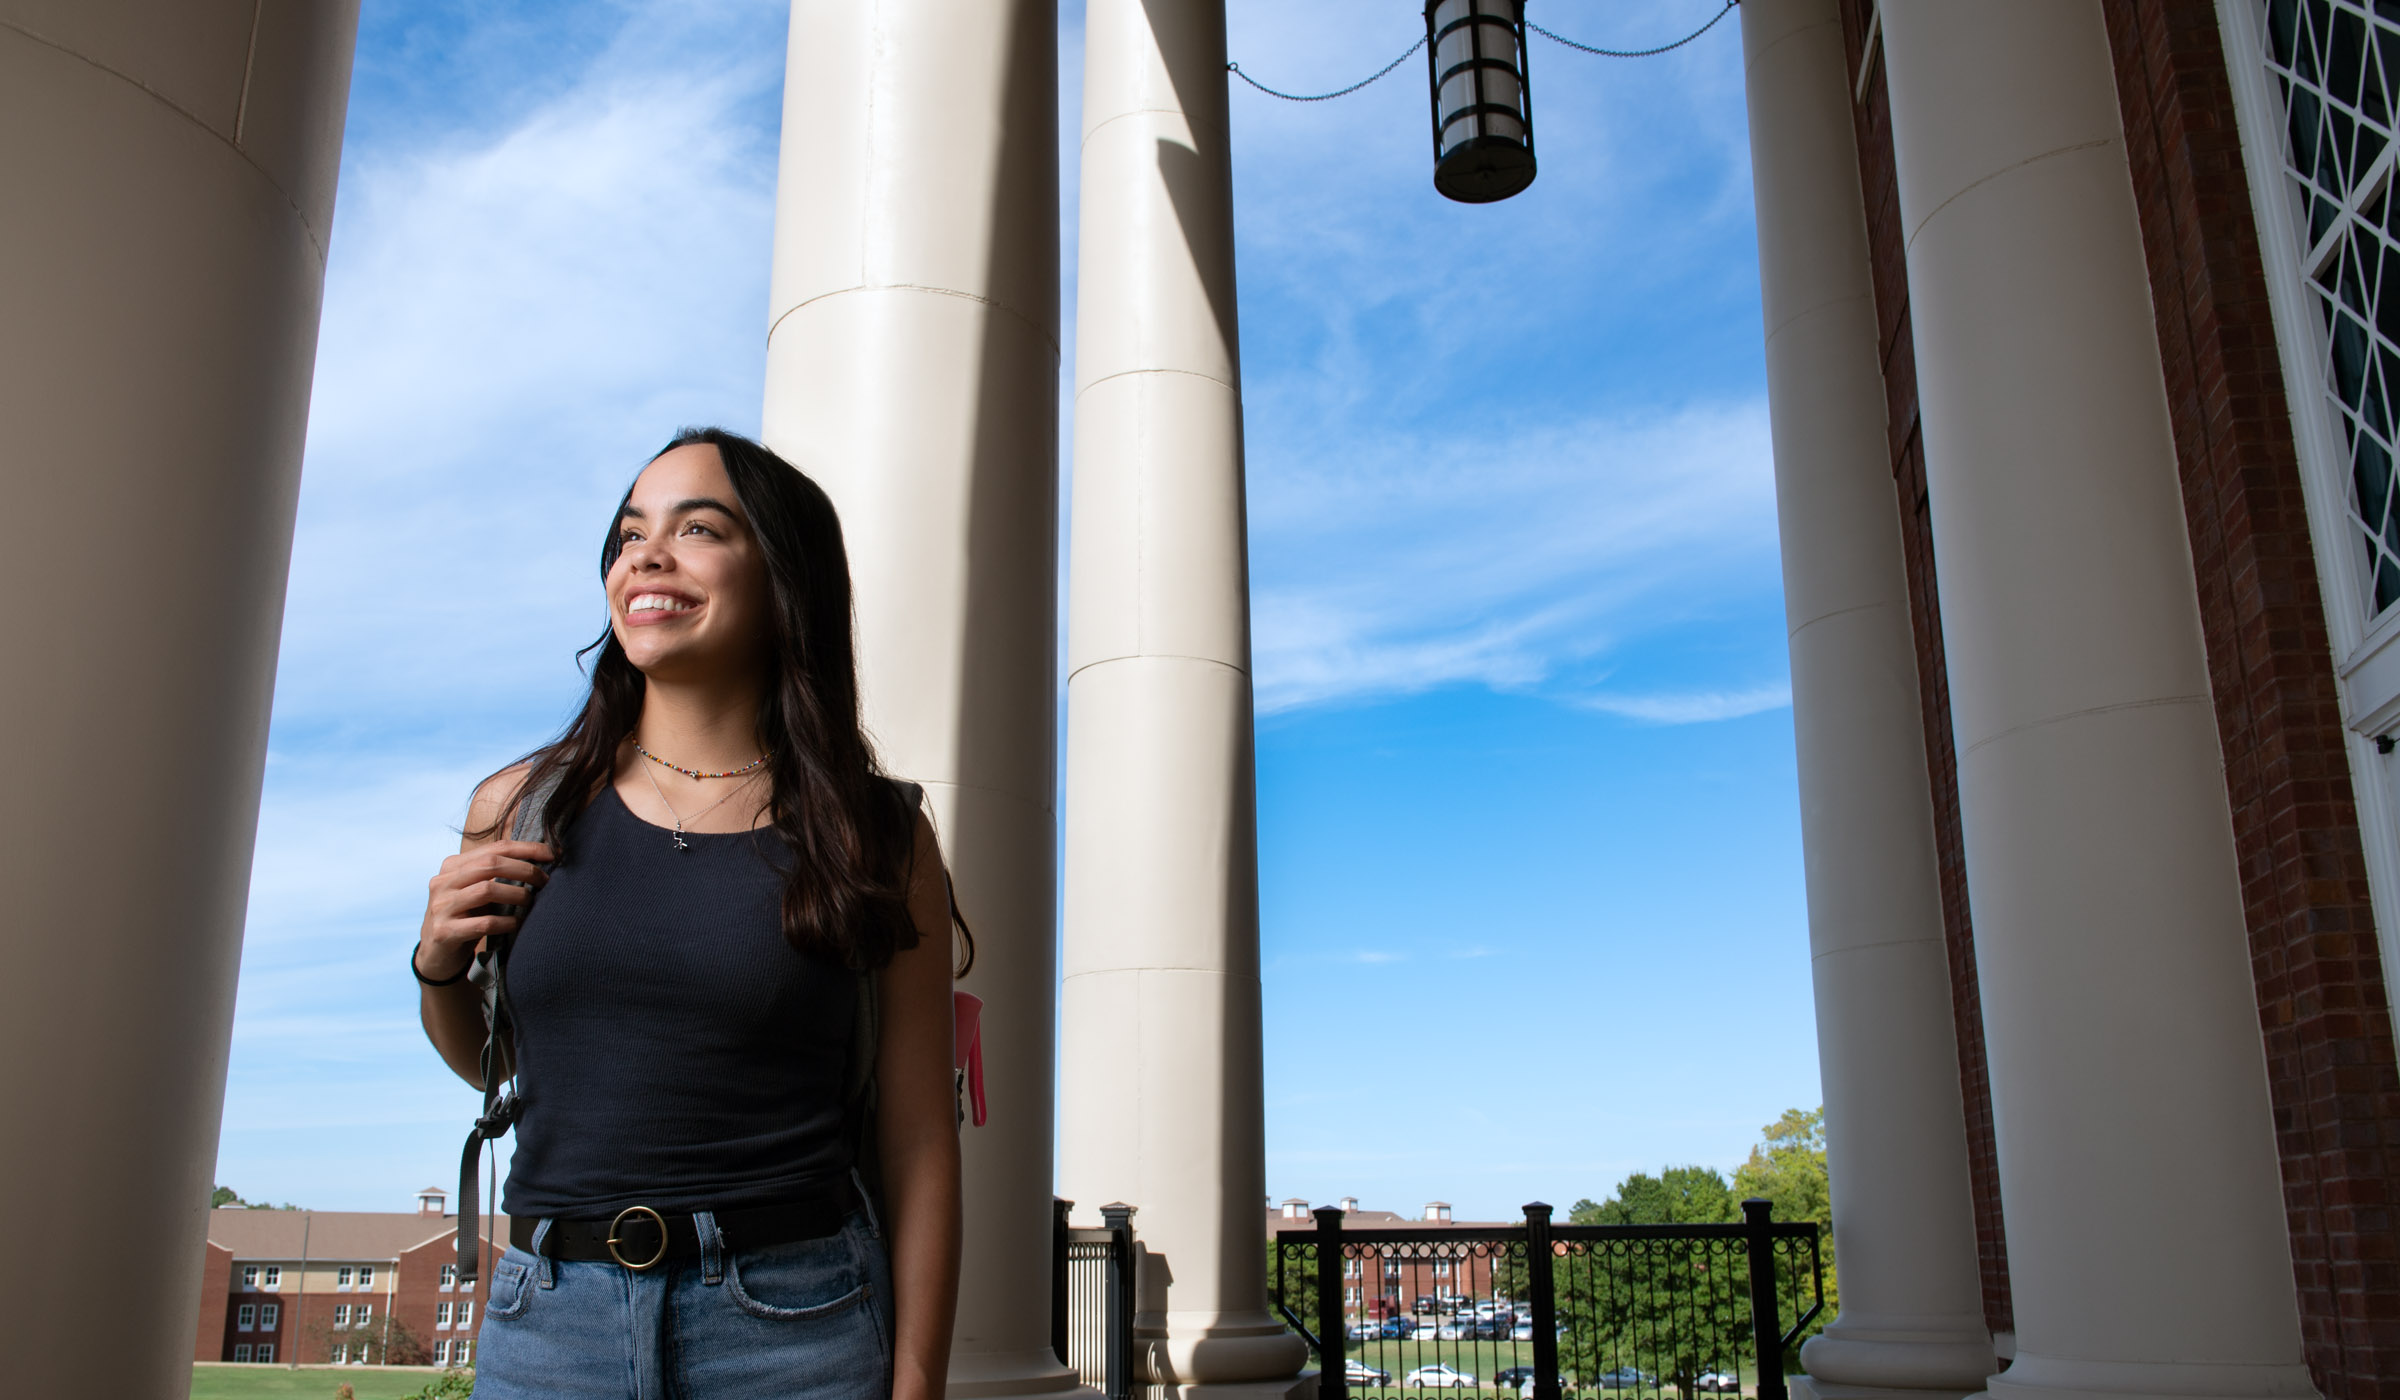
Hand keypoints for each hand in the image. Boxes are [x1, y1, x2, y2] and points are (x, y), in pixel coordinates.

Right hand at [417, 841, 553, 982]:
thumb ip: (496, 874)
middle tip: (545, 881)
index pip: (494, 848)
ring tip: (531, 902)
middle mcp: (442, 882)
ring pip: (487, 890)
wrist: (436, 955)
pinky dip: (507, 922)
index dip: (526, 849)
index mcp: (452, 866)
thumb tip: (541, 859)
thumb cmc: (466, 917)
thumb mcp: (476, 890)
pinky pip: (484, 923)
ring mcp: (441, 907)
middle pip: (490, 865)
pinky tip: (518, 924)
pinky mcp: (444, 932)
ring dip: (517, 895)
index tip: (552, 854)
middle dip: (524, 870)